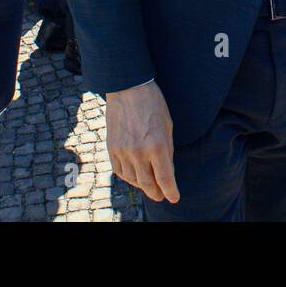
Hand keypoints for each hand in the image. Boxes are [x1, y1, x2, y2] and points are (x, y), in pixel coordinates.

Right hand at [106, 80, 178, 203]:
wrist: (127, 88)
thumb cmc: (153, 104)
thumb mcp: (168, 126)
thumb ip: (167, 151)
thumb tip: (167, 171)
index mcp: (157, 145)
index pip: (165, 179)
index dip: (171, 191)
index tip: (174, 197)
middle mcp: (139, 152)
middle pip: (148, 184)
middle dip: (156, 193)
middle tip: (161, 196)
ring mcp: (123, 151)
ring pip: (133, 180)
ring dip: (142, 186)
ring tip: (149, 186)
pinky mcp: (112, 148)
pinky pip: (119, 171)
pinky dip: (128, 177)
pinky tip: (134, 176)